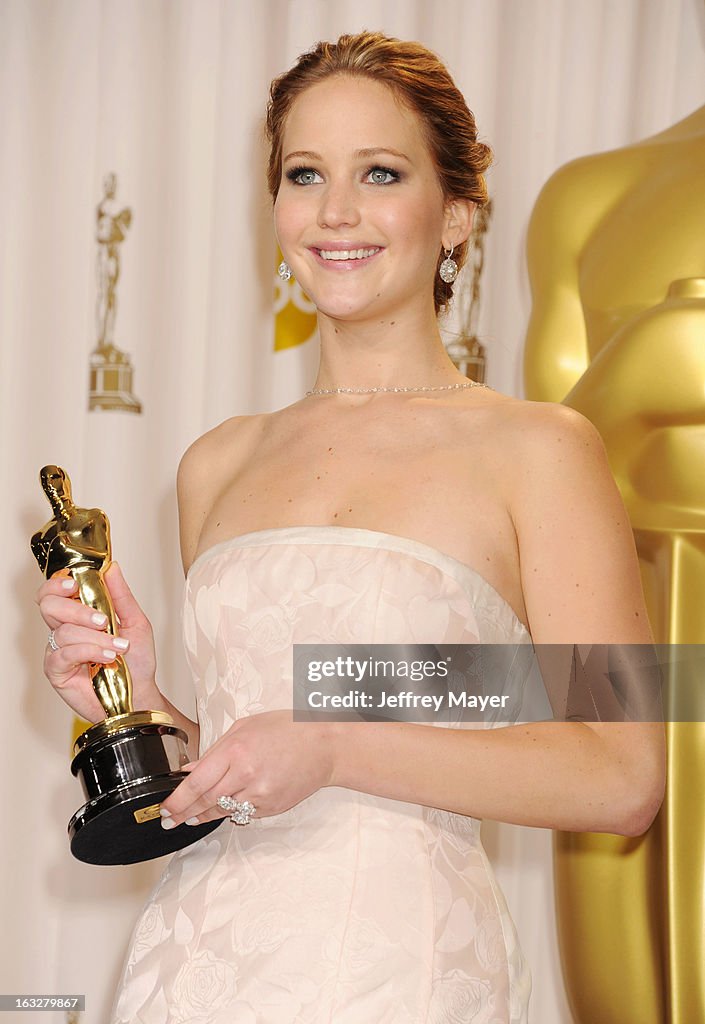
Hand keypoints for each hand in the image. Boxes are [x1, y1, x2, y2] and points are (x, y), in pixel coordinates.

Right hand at [36, 562, 158, 721]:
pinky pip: (63, 653)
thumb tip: (111, 568)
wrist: (140, 693)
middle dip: (77, 610)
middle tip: (103, 620)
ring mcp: (58, 650)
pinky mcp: (56, 671)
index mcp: (79, 614)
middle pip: (49, 605)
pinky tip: (107, 657)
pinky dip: (89, 652)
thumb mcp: (135, 622)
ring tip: (118, 647)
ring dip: (96, 638)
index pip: (54, 592)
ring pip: (63, 631)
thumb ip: (121, 596)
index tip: (74, 583)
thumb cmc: (137, 661)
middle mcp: (65, 629)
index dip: (57, 583)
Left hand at [159, 710, 336, 828]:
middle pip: (205, 802)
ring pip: (223, 811)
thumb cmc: (289, 729)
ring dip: (205, 815)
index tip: (165, 809)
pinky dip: (233, 812)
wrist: (325, 745)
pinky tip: (227, 807)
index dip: (176, 800)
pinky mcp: (272, 807)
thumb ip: (215, 750)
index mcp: (236, 751)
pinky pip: (244, 814)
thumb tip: (190, 770)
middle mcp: (246, 775)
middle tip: (170, 820)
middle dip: (184, 813)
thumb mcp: (245, 728)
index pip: (196, 783)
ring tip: (192, 817)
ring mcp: (260, 795)